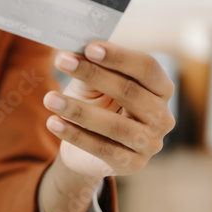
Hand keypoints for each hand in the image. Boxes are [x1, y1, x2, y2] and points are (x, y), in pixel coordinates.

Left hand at [43, 42, 174, 178]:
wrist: (85, 149)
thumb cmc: (96, 106)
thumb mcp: (94, 84)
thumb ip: (92, 66)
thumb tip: (75, 50)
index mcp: (161, 89)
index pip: (147, 68)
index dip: (119, 57)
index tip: (89, 47)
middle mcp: (162, 117)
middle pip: (129, 92)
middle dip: (93, 74)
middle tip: (62, 61)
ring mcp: (150, 143)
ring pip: (114, 124)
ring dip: (78, 109)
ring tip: (49, 98)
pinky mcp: (131, 164)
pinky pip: (101, 148)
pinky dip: (74, 135)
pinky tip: (53, 122)